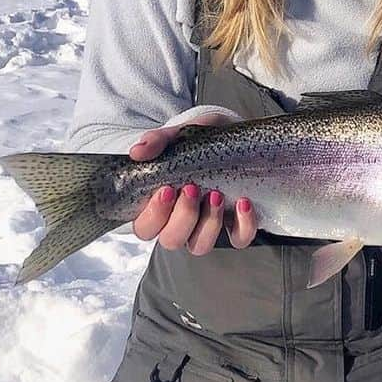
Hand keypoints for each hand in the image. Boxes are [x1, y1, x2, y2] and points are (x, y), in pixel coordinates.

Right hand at [129, 112, 257, 253]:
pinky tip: (243, 202)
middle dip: (183, 216)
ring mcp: (208, 227)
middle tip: (193, 188)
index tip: (166, 189)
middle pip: (171, 240)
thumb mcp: (180, 135)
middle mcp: (181, 221)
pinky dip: (243, 225)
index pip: (145, 227)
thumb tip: (137, 152)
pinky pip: (239, 239)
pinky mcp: (236, 226)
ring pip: (200, 245)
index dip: (154, 215)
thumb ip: (159, 141)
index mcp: (160, 205)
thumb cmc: (199, 141)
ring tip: (217, 195)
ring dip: (209, 223)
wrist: (234, 137)